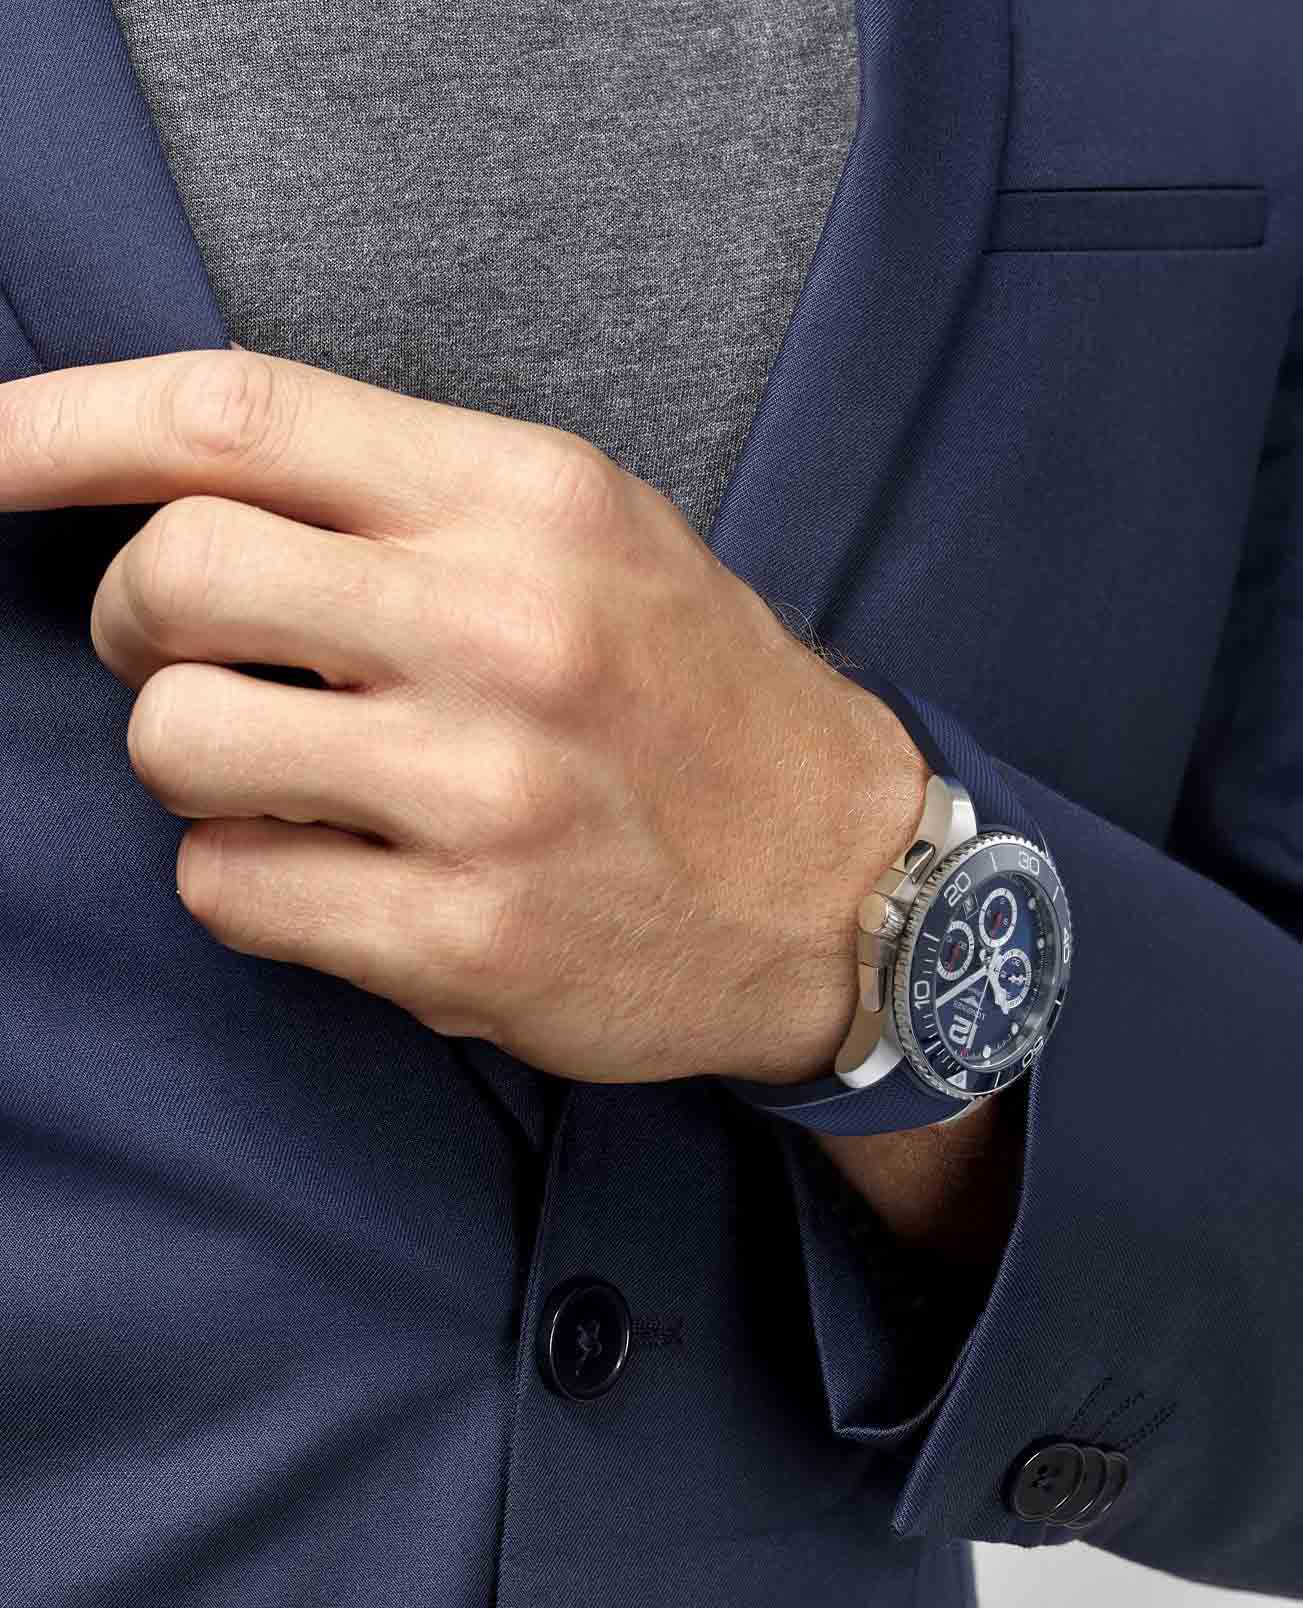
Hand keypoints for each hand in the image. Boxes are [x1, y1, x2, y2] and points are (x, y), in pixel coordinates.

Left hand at [0, 347, 927, 1085]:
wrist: (847, 883)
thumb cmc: (702, 700)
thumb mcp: (591, 539)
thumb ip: (409, 497)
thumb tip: (194, 491)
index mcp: (530, 499)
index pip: (239, 413)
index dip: (64, 423)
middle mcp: (505, 629)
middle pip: (172, 575)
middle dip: (133, 619)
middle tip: (191, 653)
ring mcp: (485, 793)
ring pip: (174, 745)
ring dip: (193, 762)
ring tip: (292, 777)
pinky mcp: (465, 942)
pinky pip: (229, 888)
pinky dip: (244, 877)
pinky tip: (337, 875)